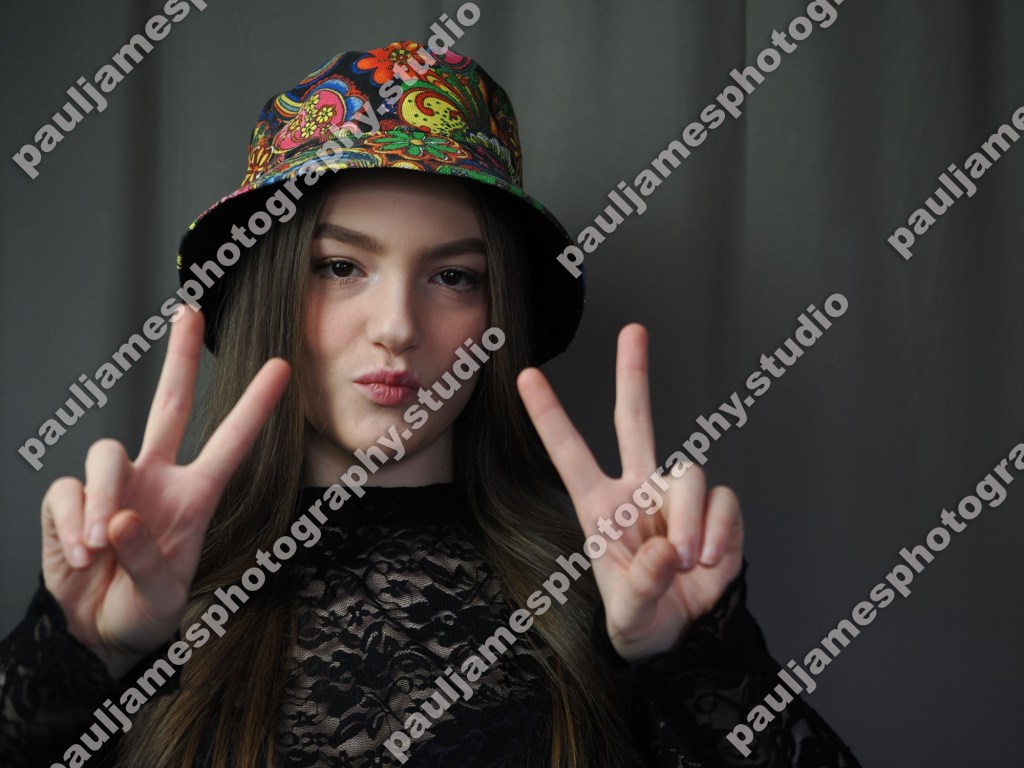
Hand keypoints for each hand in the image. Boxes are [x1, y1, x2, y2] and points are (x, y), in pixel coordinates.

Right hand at [41, 308, 290, 677]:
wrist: (96, 633)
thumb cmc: (144, 609)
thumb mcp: (161, 597)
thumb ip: (147, 558)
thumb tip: (121, 518)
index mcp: (195, 497)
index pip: (230, 442)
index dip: (255, 406)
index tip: (281, 368)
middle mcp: (157, 479)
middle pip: (168, 404)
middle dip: (178, 357)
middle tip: (187, 311)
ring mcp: (115, 486)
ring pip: (107, 451)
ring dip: (103, 497)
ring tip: (99, 547)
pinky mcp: (71, 500)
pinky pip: (67, 492)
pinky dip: (70, 524)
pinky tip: (79, 554)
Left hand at [517, 323, 742, 661]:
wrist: (685, 640)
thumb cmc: (641, 621)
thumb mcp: (629, 616)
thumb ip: (641, 586)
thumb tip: (669, 550)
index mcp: (601, 508)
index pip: (569, 454)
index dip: (550, 416)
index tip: (526, 376)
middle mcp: (638, 491)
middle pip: (635, 421)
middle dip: (633, 375)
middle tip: (633, 330)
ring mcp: (677, 498)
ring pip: (689, 473)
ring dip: (692, 519)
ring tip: (690, 561)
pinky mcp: (716, 511)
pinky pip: (723, 501)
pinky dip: (722, 532)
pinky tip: (712, 561)